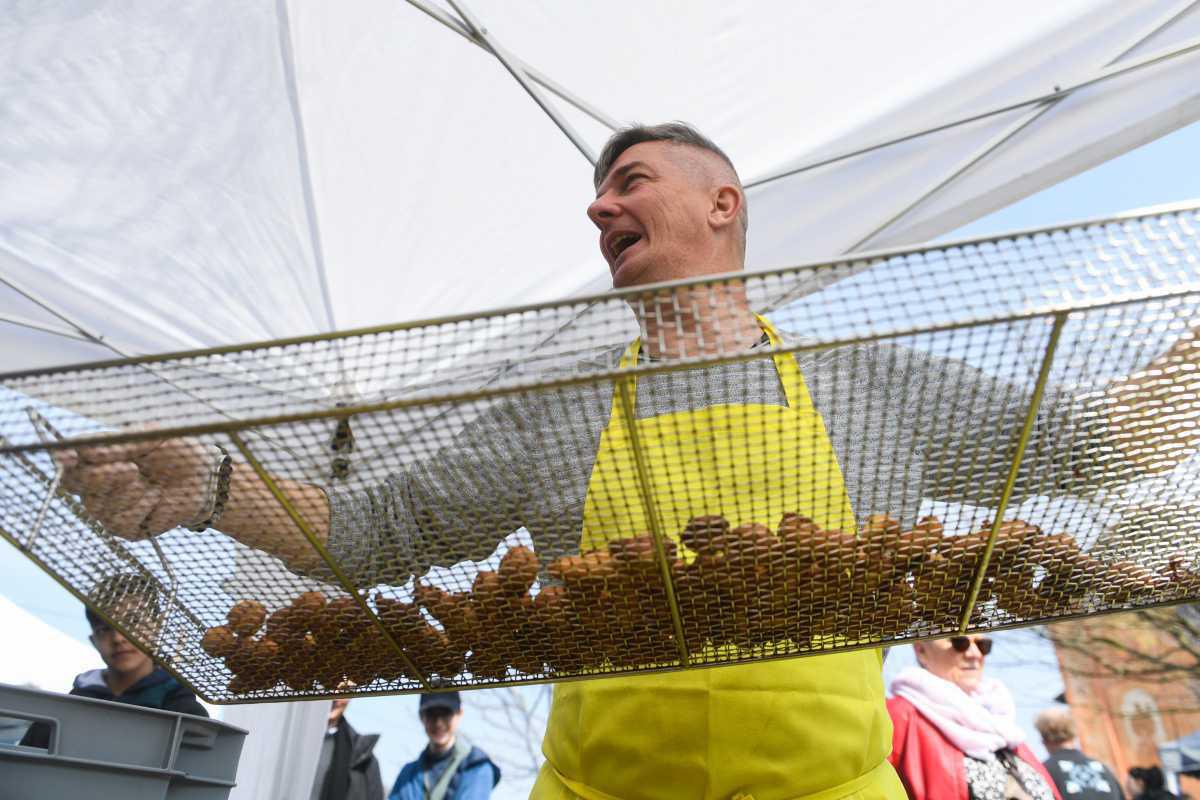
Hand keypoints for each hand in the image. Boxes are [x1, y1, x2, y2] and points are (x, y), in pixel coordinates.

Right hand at [55, 436, 215, 539]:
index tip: (70, 457)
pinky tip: (157, 499)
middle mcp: (97, 487)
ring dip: (131, 491)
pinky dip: (143, 507)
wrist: (206, 478)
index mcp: (99, 461)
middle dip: (104, 475)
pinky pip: (121, 520)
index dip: (64, 460)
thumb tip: (85, 451)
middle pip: (76, 483)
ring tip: (153, 483)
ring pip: (98, 505)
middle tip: (132, 468)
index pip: (68, 462)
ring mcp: (109, 510)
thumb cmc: (178, 454)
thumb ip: (118, 444)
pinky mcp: (126, 529)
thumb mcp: (152, 438)